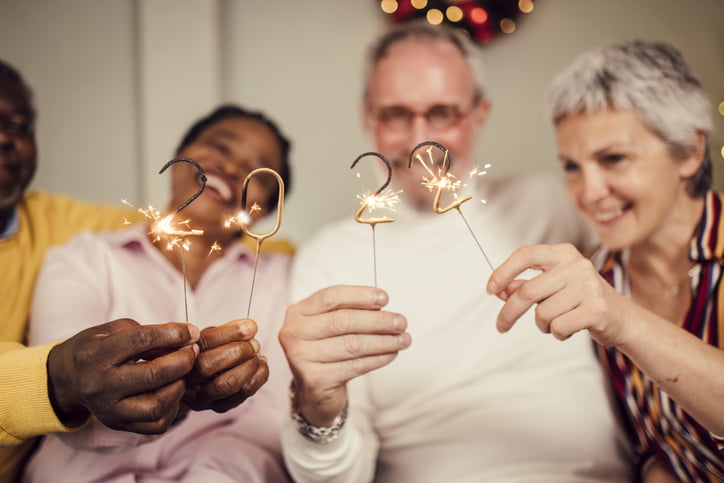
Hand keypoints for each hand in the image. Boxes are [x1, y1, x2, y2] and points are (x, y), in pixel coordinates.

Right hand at [47, 318, 199, 433]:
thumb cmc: (97, 348)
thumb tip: (186, 338)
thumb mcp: (115, 330)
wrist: (67, 378)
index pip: (141, 341)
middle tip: (193, 351)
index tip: (192, 331)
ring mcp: (109, 410)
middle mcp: (101, 385)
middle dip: (183, 361)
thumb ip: (148, 333)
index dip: (173, 334)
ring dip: (180, 386)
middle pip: (153, 376)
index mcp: (96, 354)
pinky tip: (172, 391)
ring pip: (157, 406)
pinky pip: (156, 424)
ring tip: (182, 372)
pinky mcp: (118, 425)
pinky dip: (173, 408)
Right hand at [184, 319, 268, 412]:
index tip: (250, 326)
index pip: (203, 343)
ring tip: (257, 354)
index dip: (230, 333)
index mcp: (182, 355)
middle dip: (239, 350)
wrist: (197, 380)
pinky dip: (257, 378)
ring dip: (249, 365)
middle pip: (209, 365)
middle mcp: (187, 380)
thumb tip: (249, 327)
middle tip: (254, 343)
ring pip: (227, 384)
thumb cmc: (204, 353)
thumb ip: (223, 331)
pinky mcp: (219, 407)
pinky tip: (261, 365)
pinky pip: (241, 395)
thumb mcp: (206, 337)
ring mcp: (202, 397)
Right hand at [278, 285, 409, 425]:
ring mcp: (301, 358)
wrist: (314, 391)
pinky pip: (354, 366)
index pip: (330, 297)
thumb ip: (350, 311)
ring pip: (352, 345)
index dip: (359, 296)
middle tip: (401, 322)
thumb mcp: (331, 325)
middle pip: (343, 321)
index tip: (385, 298)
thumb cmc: (327, 349)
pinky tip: (391, 354)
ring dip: (383, 341)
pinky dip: (377, 359)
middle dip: (378, 321)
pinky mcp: (315, 380)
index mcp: (298, 312)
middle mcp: (294, 333)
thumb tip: (382, 306)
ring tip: (403, 339)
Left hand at [486, 243, 629, 345]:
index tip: (490, 289)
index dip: (503, 272)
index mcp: (563, 253)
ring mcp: (589, 286)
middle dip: (509, 312)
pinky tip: (570, 328)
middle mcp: (577, 265)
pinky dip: (557, 333)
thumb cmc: (580, 300)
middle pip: (527, 290)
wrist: (622, 318)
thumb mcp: (553, 287)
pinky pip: (558, 327)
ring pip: (542, 312)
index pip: (525, 254)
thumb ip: (526, 285)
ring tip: (556, 322)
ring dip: (542, 324)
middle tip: (501, 326)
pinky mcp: (597, 309)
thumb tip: (499, 290)